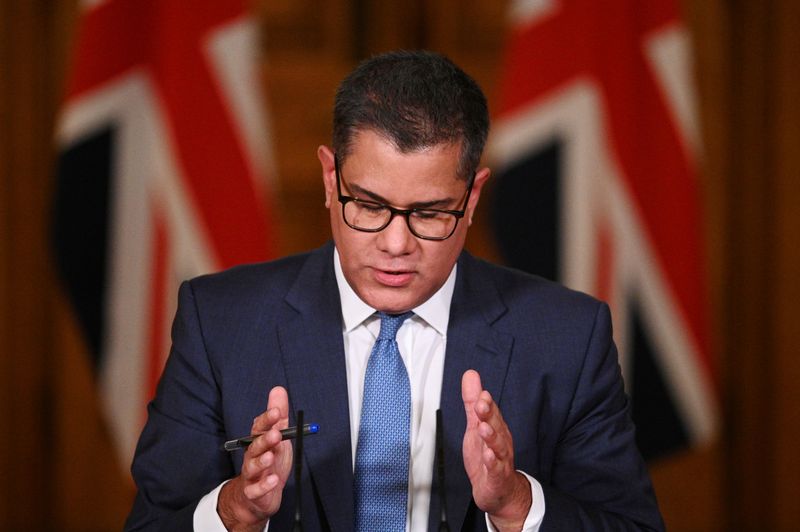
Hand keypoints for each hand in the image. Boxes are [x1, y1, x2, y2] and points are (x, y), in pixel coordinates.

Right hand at [218, 386, 292, 529]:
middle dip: (264, 439)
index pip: (259, 428)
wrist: (258, 495)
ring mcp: (251, 475)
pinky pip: (255, 490)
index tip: (277, 411)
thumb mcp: (277, 436)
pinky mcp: (253, 492)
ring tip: (270, 456)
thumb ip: (278, 415)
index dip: (267, 419)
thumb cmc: (270, 462)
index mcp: (258, 441)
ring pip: (252, 467)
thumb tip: (278, 389)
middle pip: (255, 446)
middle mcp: (252, 456)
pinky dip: (264, 485)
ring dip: (261, 461)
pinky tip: (273, 480)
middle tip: (276, 434)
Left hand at [461, 370, 530, 530]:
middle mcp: (500, 441)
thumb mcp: (476, 426)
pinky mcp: (496, 476)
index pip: (491, 412)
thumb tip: (471, 376)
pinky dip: (492, 462)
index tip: (481, 393)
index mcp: (495, 428)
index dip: (486, 403)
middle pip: (495, 425)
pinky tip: (488, 455)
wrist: (499, 490)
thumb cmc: (488, 457)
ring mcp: (500, 459)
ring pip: (497, 446)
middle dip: (489, 414)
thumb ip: (473, 402)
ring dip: (491, 436)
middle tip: (481, 404)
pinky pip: (495, 469)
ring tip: (483, 428)